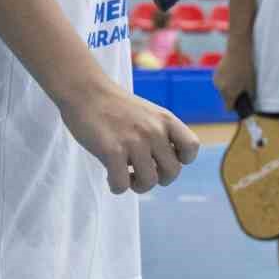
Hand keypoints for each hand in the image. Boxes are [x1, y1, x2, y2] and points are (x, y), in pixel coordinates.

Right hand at [56, 80, 200, 193]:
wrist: (86, 91)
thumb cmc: (116, 106)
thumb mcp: (149, 113)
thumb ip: (161, 132)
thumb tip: (169, 162)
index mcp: (166, 120)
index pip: (192, 147)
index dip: (182, 159)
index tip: (164, 158)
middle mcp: (154, 131)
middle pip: (173, 172)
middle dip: (159, 179)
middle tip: (142, 173)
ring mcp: (134, 141)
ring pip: (149, 182)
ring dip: (137, 186)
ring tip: (126, 176)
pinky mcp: (112, 151)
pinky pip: (121, 185)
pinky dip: (117, 187)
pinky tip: (111, 176)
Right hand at [212, 44, 254, 113]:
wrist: (238, 51)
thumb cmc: (247, 68)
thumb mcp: (251, 84)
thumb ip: (248, 95)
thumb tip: (249, 100)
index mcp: (230, 94)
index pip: (228, 108)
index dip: (234, 107)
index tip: (239, 104)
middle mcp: (221, 89)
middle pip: (226, 97)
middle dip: (233, 94)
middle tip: (242, 86)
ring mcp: (217, 80)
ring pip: (223, 88)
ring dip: (229, 85)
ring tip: (238, 76)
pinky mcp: (215, 72)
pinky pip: (221, 80)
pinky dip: (226, 78)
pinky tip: (233, 70)